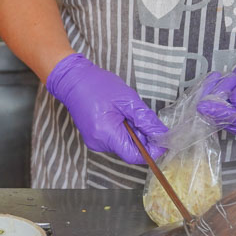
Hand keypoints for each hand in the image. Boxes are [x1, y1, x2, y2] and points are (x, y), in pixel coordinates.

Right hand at [46, 53, 168, 163]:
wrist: (73, 80)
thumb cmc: (98, 86)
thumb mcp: (128, 100)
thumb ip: (146, 120)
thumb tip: (162, 134)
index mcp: (106, 133)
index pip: (134, 156)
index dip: (151, 151)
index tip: (162, 140)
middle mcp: (98, 143)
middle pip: (129, 151)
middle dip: (141, 138)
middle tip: (141, 117)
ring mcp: (94, 142)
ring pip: (122, 145)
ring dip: (131, 133)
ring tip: (125, 112)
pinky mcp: (93, 138)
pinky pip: (114, 140)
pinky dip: (122, 131)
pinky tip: (117, 116)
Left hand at [197, 45, 235, 135]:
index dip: (220, 113)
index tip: (203, 107)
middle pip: (226, 120)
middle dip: (220, 99)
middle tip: (231, 78)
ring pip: (218, 115)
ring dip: (218, 94)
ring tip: (235, 77)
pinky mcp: (234, 118)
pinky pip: (216, 111)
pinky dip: (213, 95)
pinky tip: (218, 79)